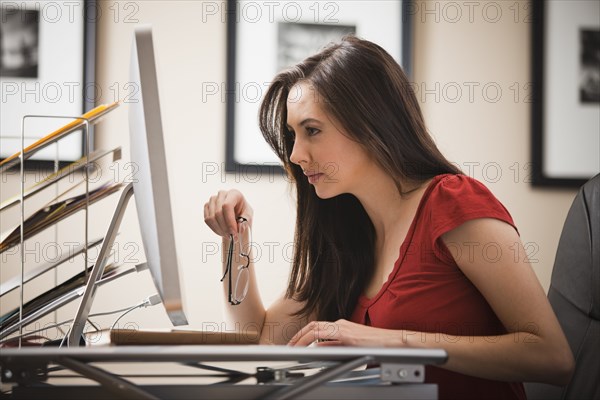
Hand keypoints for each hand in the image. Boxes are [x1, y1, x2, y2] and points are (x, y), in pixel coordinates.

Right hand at [204, 189, 252, 238]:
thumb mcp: (248, 217)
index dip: (229, 221)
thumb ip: (245, 222)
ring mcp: (213, 199)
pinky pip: (207, 220)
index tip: (234, 232)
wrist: (237, 213)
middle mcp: (222, 194)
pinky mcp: (207, 206)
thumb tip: (240, 227)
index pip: (227, 206)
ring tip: (227, 234)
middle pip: (218, 212)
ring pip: (211, 217)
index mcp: (234, 193)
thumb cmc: (243, 213)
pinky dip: (214, 228)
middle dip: (225, 228)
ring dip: (219, 229)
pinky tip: (222, 231)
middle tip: (231, 236)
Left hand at [287, 319, 403, 346]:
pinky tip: (306, 347)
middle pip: (312, 325)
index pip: (317, 327)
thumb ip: (336, 345)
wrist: (392, 341)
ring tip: (293, 346)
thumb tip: (321, 348)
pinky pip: (324, 335)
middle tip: (288, 345)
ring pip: (315, 328)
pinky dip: (311, 340)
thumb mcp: (351, 346)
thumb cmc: (375, 344)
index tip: (295, 342)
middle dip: (298, 335)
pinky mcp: (347, 334)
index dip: (304, 334)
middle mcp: (340, 324)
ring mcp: (343, 327)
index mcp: (341, 326)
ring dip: (302, 337)